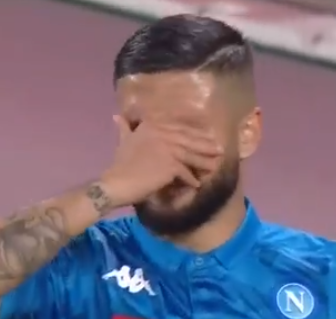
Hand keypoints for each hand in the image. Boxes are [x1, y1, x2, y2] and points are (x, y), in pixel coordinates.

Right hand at [100, 115, 221, 208]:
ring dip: (204, 162)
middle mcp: (162, 133)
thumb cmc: (120, 164)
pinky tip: (197, 184)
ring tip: (215, 167)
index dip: (195, 133)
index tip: (208, 135)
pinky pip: (186, 173)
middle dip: (206, 145)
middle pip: (189, 140)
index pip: (179, 128)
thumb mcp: (123, 141)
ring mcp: (168, 149)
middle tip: (220, 151)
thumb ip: (124, 128)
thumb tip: (116, 116)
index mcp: (152, 125)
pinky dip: (191, 179)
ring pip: (191, 156)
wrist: (117, 183)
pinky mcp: (171, 165)